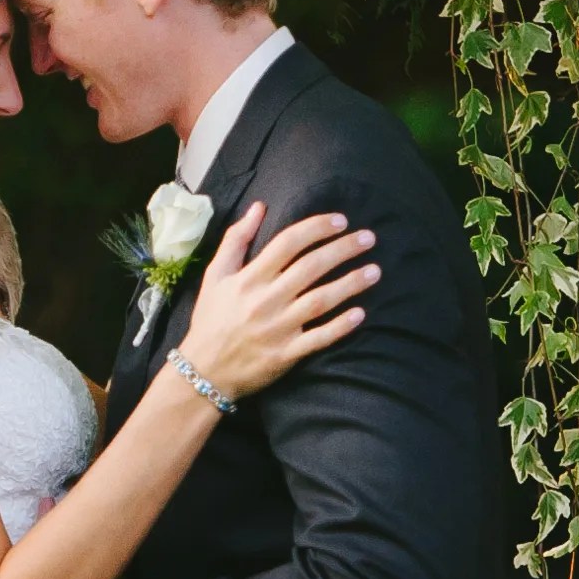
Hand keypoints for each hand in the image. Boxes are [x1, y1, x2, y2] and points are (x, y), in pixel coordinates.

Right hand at [178, 202, 377, 398]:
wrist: (204, 371)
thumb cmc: (210, 320)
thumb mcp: (215, 276)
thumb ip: (236, 239)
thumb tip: (259, 207)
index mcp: (249, 278)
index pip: (288, 243)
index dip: (316, 228)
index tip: (341, 220)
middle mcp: (266, 300)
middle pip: (311, 267)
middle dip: (343, 250)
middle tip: (368, 238)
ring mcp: (278, 328)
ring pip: (321, 300)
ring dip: (350, 284)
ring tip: (375, 271)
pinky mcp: (287, 354)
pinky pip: (319, 338)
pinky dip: (341, 326)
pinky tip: (361, 313)